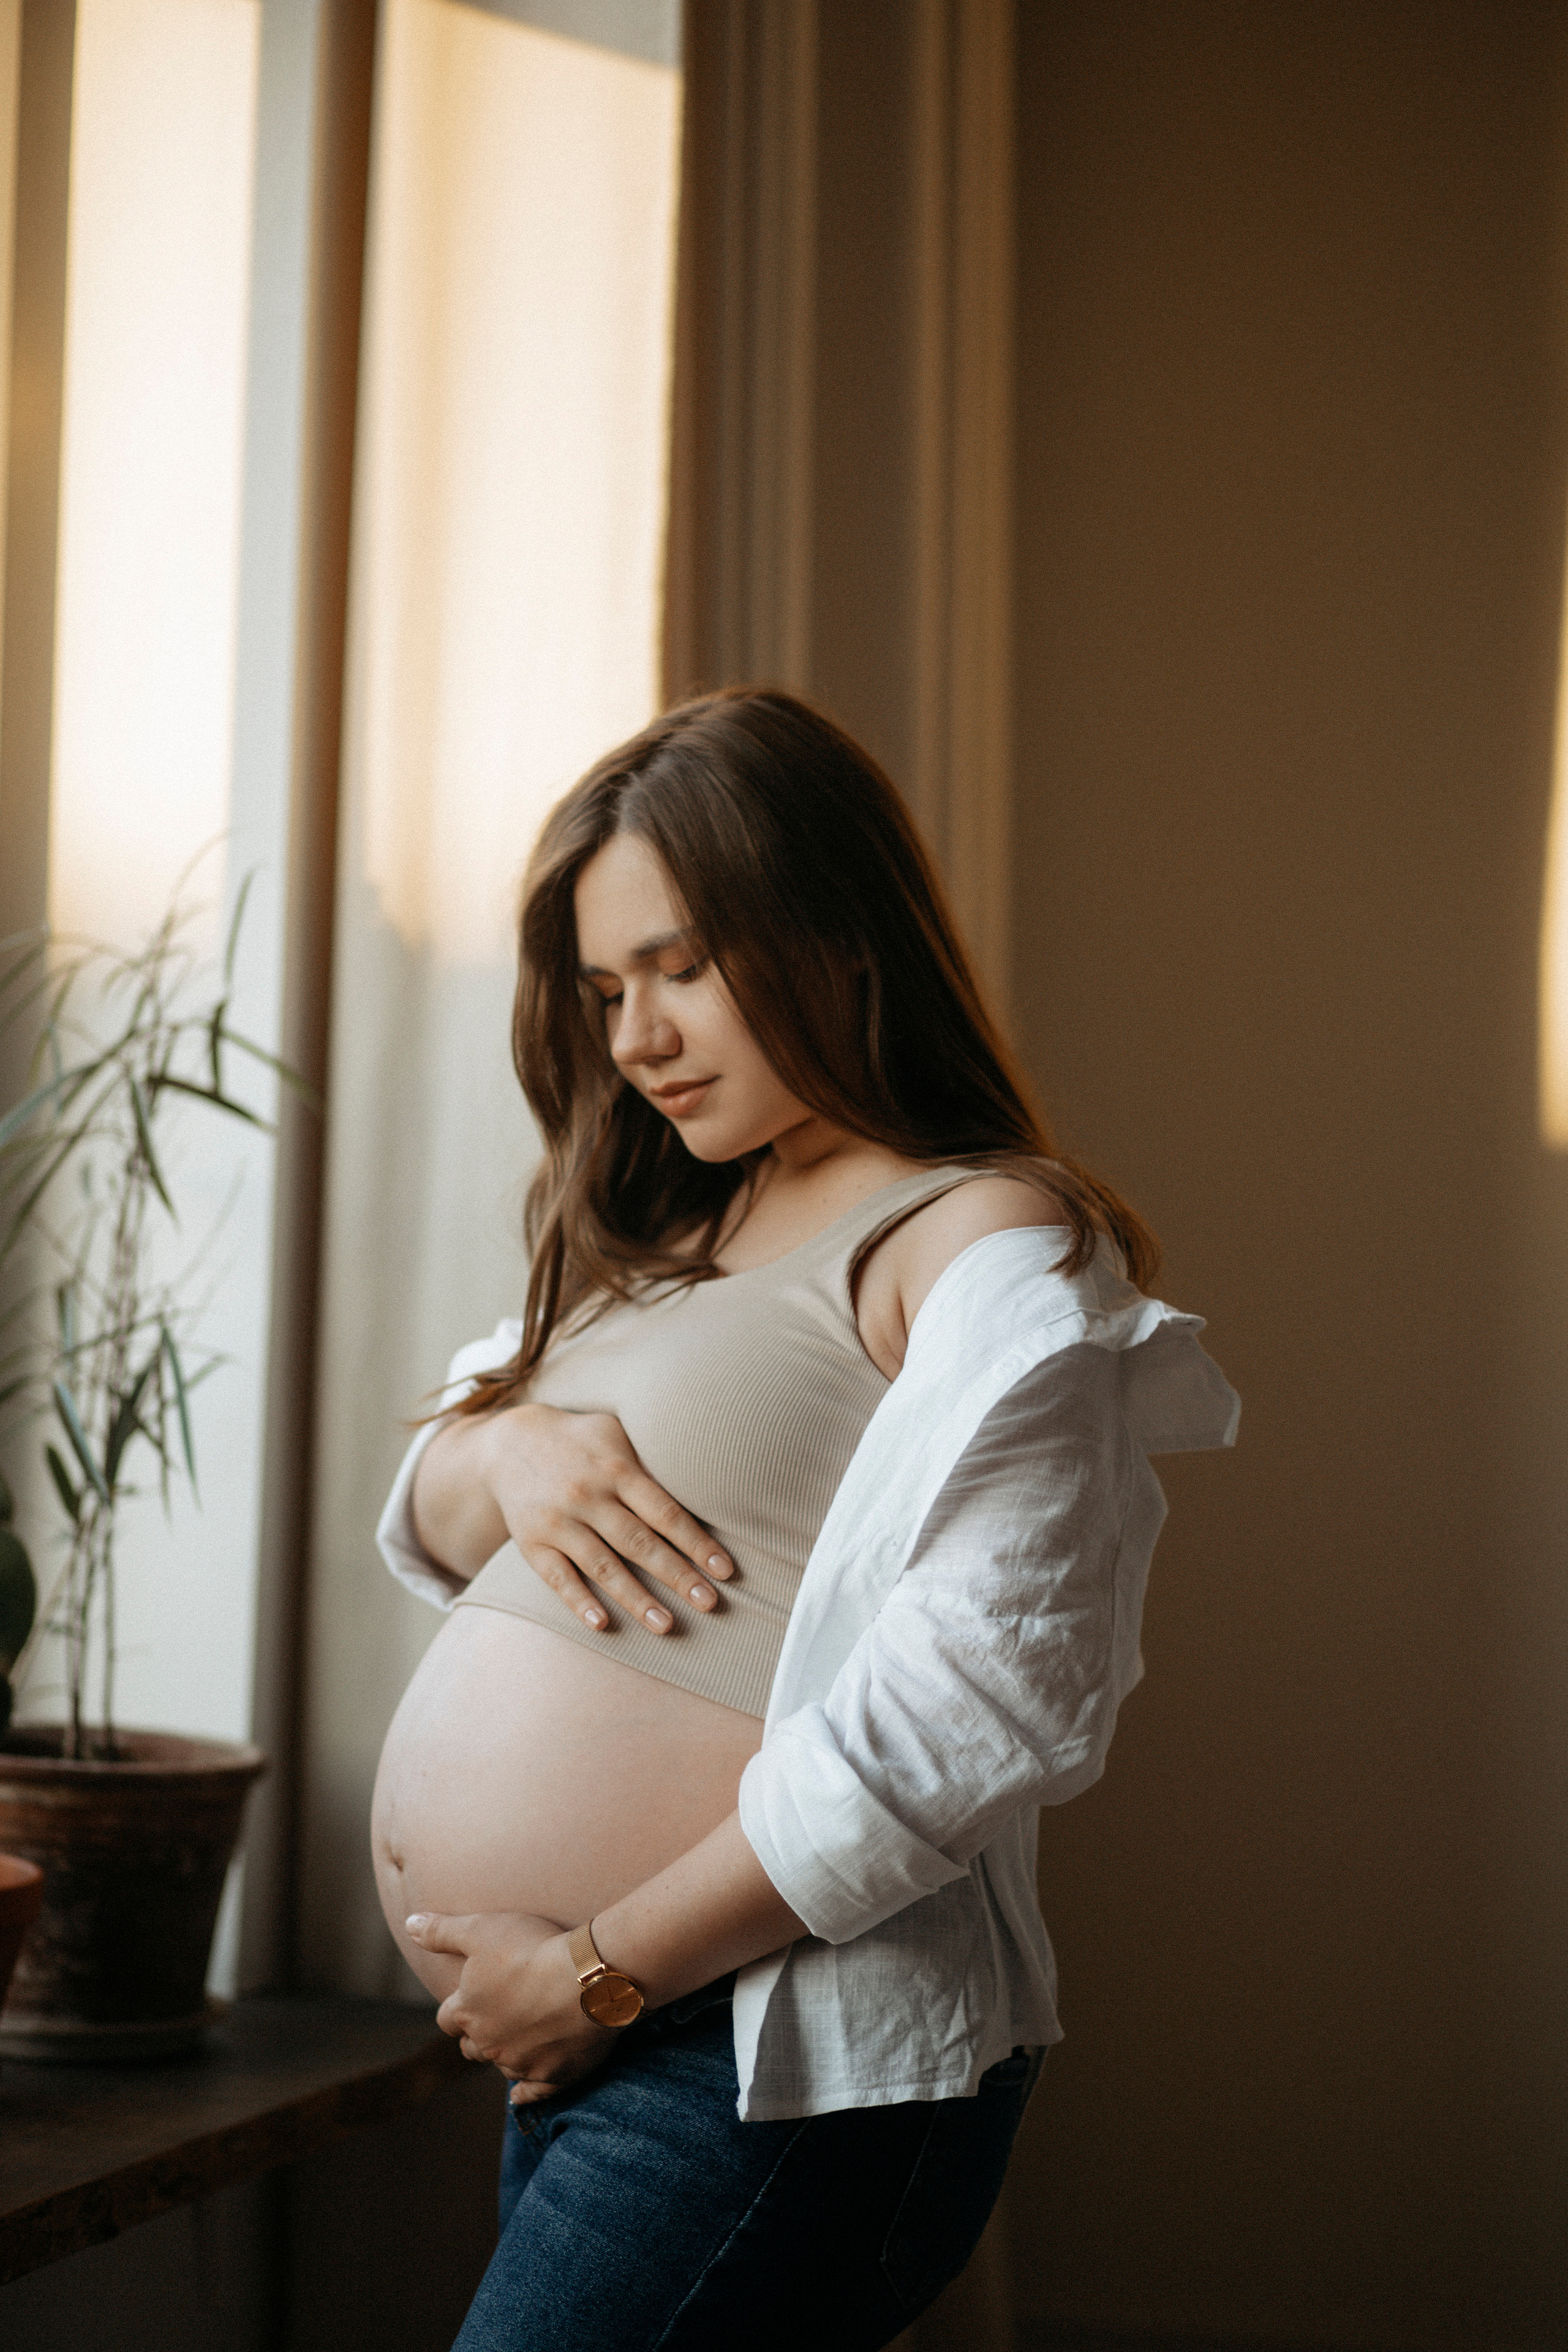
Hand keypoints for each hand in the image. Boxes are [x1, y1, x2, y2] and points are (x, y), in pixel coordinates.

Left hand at [405, 1909, 615, 2105]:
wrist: (586, 1978)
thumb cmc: (532, 1948)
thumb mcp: (481, 1929)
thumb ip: (442, 1931)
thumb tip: (409, 1923)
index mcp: (468, 2011)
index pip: (446, 2019)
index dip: (453, 2011)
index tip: (463, 2003)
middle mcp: (489, 2043)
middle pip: (471, 2047)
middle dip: (475, 2036)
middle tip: (489, 2022)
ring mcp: (521, 2063)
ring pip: (501, 2067)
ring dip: (503, 2056)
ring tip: (513, 2044)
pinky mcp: (553, 2076)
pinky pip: (534, 2092)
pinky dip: (526, 2093)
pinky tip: (521, 2096)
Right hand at [415, 1403, 732, 1632]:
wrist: (509, 1443)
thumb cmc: (581, 1442)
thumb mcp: (617, 1433)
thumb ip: (652, 1460)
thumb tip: (705, 1485)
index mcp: (617, 1467)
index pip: (664, 1511)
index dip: (697, 1542)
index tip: (725, 1570)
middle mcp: (588, 1494)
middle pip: (639, 1542)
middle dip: (677, 1575)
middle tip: (710, 1603)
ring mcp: (558, 1521)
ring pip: (603, 1566)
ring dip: (636, 1599)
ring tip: (666, 1626)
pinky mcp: (532, 1542)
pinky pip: (558, 1577)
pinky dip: (579, 1602)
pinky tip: (602, 1624)